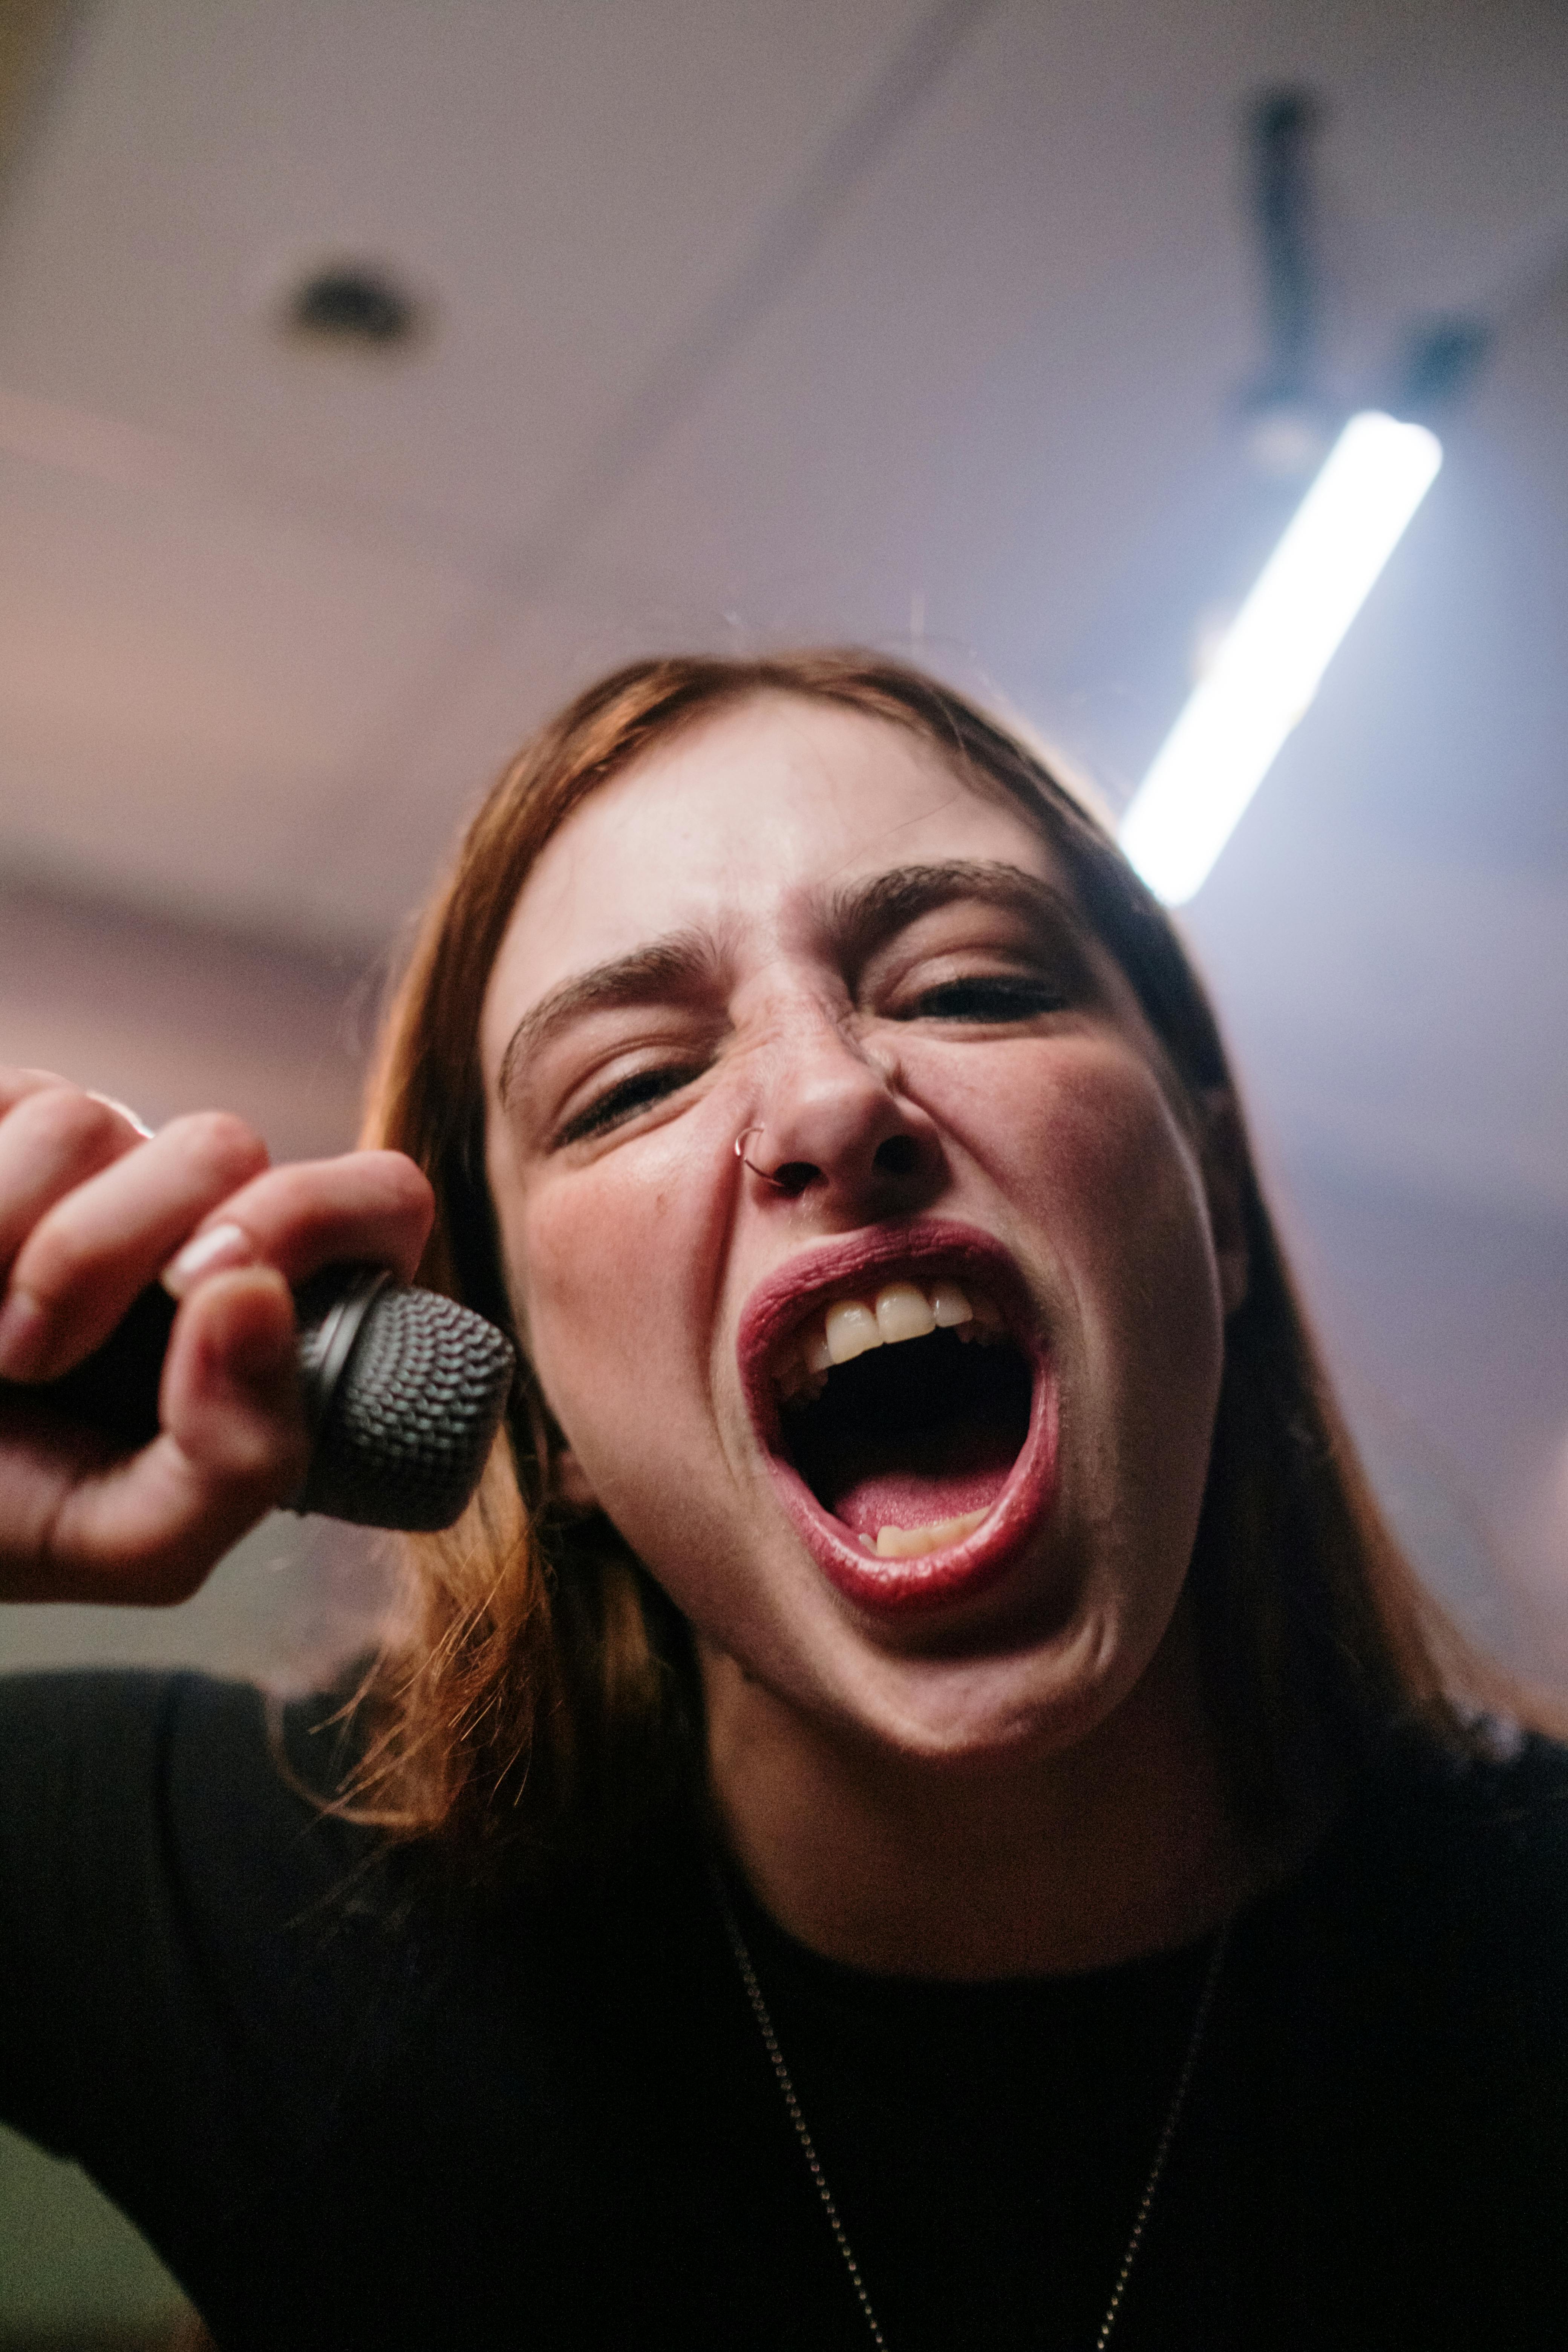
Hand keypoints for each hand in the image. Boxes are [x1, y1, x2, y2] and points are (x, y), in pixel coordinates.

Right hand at [0, 1069, 433, 1604]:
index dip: (319, 1216)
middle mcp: (191, 1212)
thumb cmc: (8, 1513)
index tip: (218, 1287)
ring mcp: (92, 1157)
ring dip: (25, 1251)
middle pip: (225, 1143)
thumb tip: (259, 1298)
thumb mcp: (140, 1539)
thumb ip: (246, 1458)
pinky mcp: (3, 1117)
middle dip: (120, 1252)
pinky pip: (16, 1105)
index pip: (378, 1199)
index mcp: (268, 1302)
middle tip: (44, 1358)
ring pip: (94, 1120)